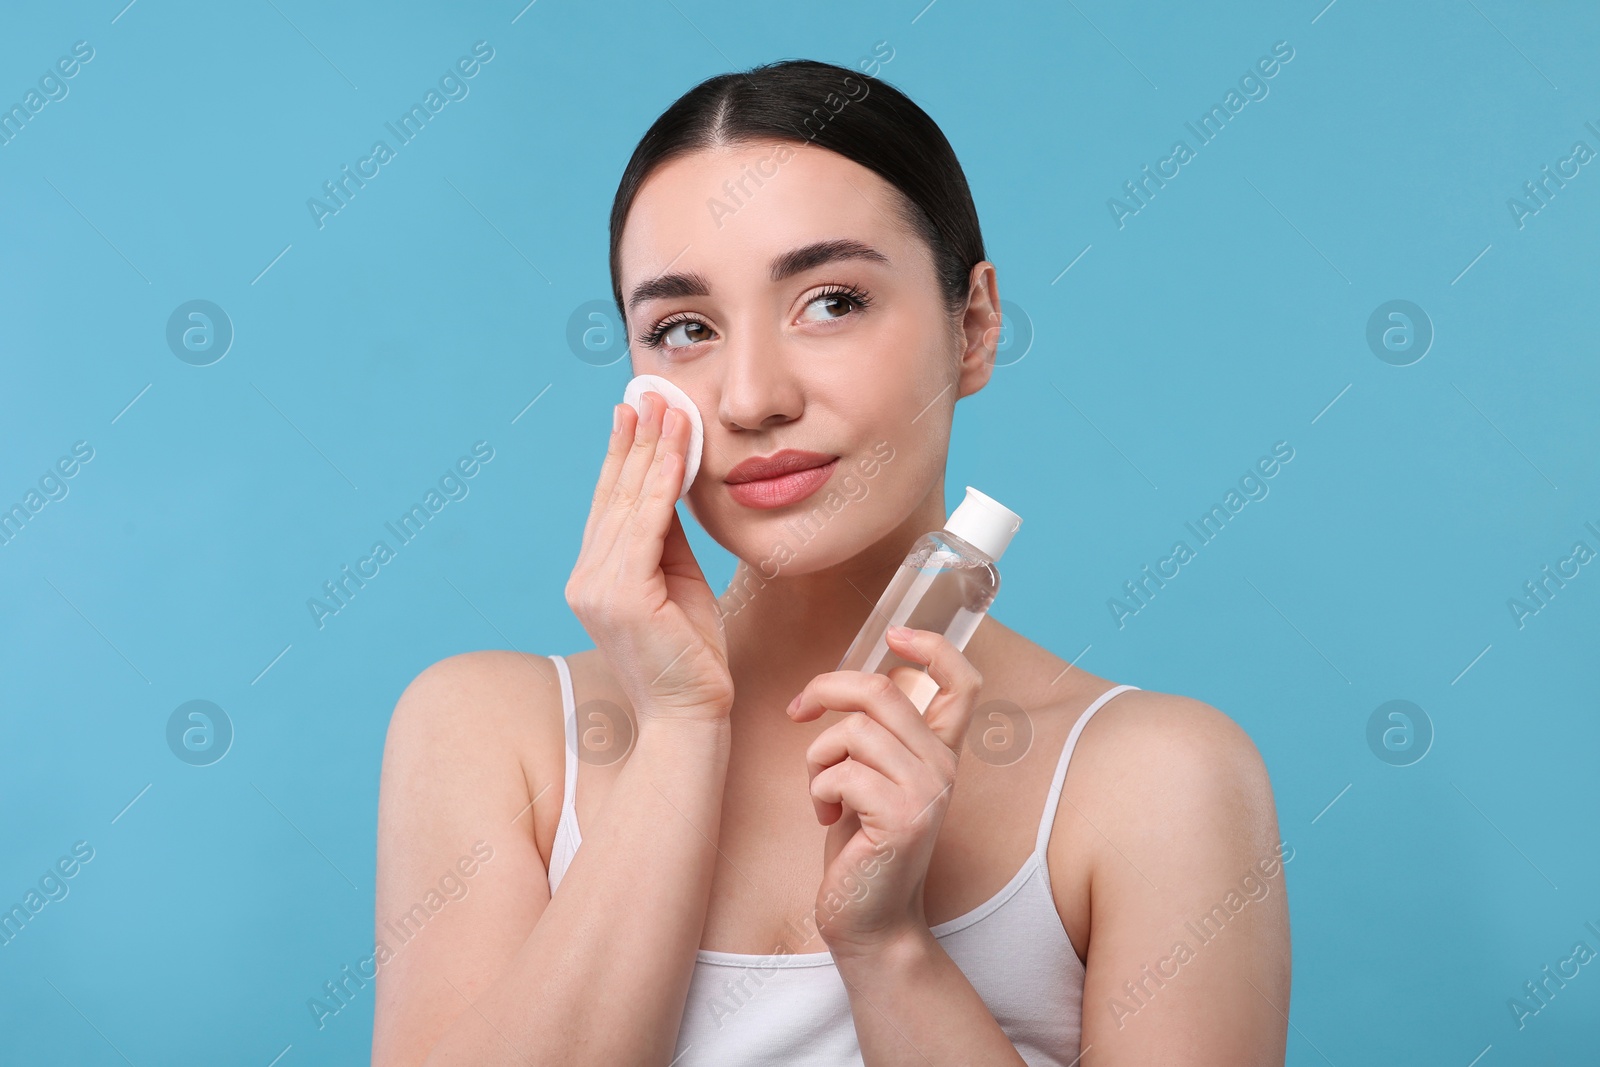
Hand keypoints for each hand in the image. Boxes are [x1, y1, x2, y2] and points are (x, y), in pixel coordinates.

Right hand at [565, 391, 732, 725]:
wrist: (691, 716)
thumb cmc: (691, 655)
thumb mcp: (680, 583)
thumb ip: (669, 539)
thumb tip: (674, 485)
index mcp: (596, 577)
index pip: (611, 504)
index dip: (623, 455)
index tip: (635, 411)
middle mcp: (587, 579)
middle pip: (615, 495)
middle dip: (636, 439)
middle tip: (649, 391)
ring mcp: (597, 588)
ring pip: (630, 503)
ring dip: (652, 450)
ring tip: (667, 406)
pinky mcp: (620, 596)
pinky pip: (647, 526)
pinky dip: (662, 484)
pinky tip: (675, 451)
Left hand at [785, 626, 984, 960]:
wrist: (870, 922)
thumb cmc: (861, 847)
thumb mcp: (872, 778)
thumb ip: (876, 734)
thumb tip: (843, 683)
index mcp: (940, 752)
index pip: (962, 683)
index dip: (933, 647)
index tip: (896, 633)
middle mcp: (943, 768)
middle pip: (881, 691)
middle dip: (826, 690)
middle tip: (799, 712)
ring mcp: (926, 793)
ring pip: (854, 731)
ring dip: (818, 758)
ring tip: (822, 792)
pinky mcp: (902, 819)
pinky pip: (842, 772)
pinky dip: (819, 791)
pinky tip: (827, 819)